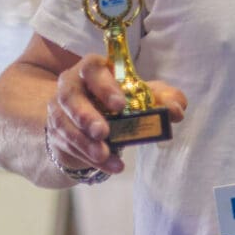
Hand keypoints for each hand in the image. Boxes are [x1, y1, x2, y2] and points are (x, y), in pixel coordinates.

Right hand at [46, 55, 186, 174]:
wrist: (98, 124)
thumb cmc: (124, 101)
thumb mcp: (145, 97)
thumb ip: (164, 98)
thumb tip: (177, 109)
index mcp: (93, 70)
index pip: (92, 69)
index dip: (104, 86)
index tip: (119, 105)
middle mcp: (71, 86)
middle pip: (69, 96)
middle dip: (84, 115)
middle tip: (102, 132)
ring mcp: (60, 110)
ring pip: (64, 124)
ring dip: (84, 142)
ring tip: (103, 154)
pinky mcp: (57, 133)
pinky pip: (69, 145)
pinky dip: (89, 158)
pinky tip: (111, 165)